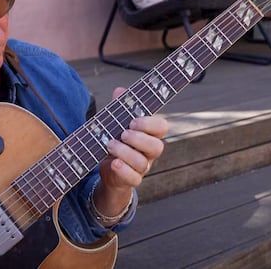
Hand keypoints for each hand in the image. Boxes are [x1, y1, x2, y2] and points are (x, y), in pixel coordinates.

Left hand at [94, 87, 168, 218]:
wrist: (109, 169)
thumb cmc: (117, 141)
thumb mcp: (116, 123)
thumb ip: (120, 108)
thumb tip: (120, 91)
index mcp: (149, 134)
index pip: (161, 127)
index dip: (150, 124)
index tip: (133, 121)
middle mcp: (149, 152)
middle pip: (157, 147)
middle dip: (139, 139)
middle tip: (123, 134)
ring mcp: (143, 167)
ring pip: (143, 163)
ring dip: (125, 153)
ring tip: (110, 145)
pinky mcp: (132, 179)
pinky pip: (134, 179)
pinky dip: (124, 171)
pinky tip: (114, 163)